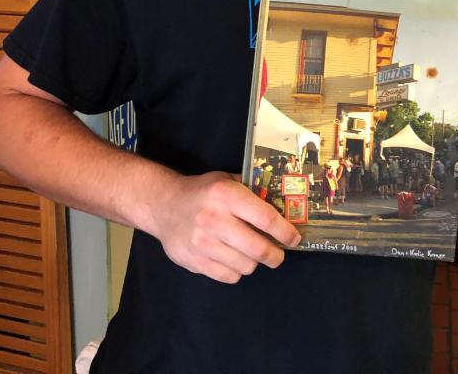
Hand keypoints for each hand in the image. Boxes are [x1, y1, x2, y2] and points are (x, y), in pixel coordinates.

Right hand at [149, 171, 300, 283]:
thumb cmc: (203, 192)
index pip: (266, 218)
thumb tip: (285, 208)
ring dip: (255, 263)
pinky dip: (237, 271)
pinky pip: (229, 276)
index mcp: (226, 195)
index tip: (294, 238)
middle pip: (258, 249)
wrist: (163, 205)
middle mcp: (214, 219)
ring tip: (252, 254)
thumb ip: (252, 192)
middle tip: (278, 254)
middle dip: (275, 255)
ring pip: (246, 266)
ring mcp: (202, 243)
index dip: (285, 232)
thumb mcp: (227, 181)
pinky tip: (233, 259)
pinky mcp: (194, 261)